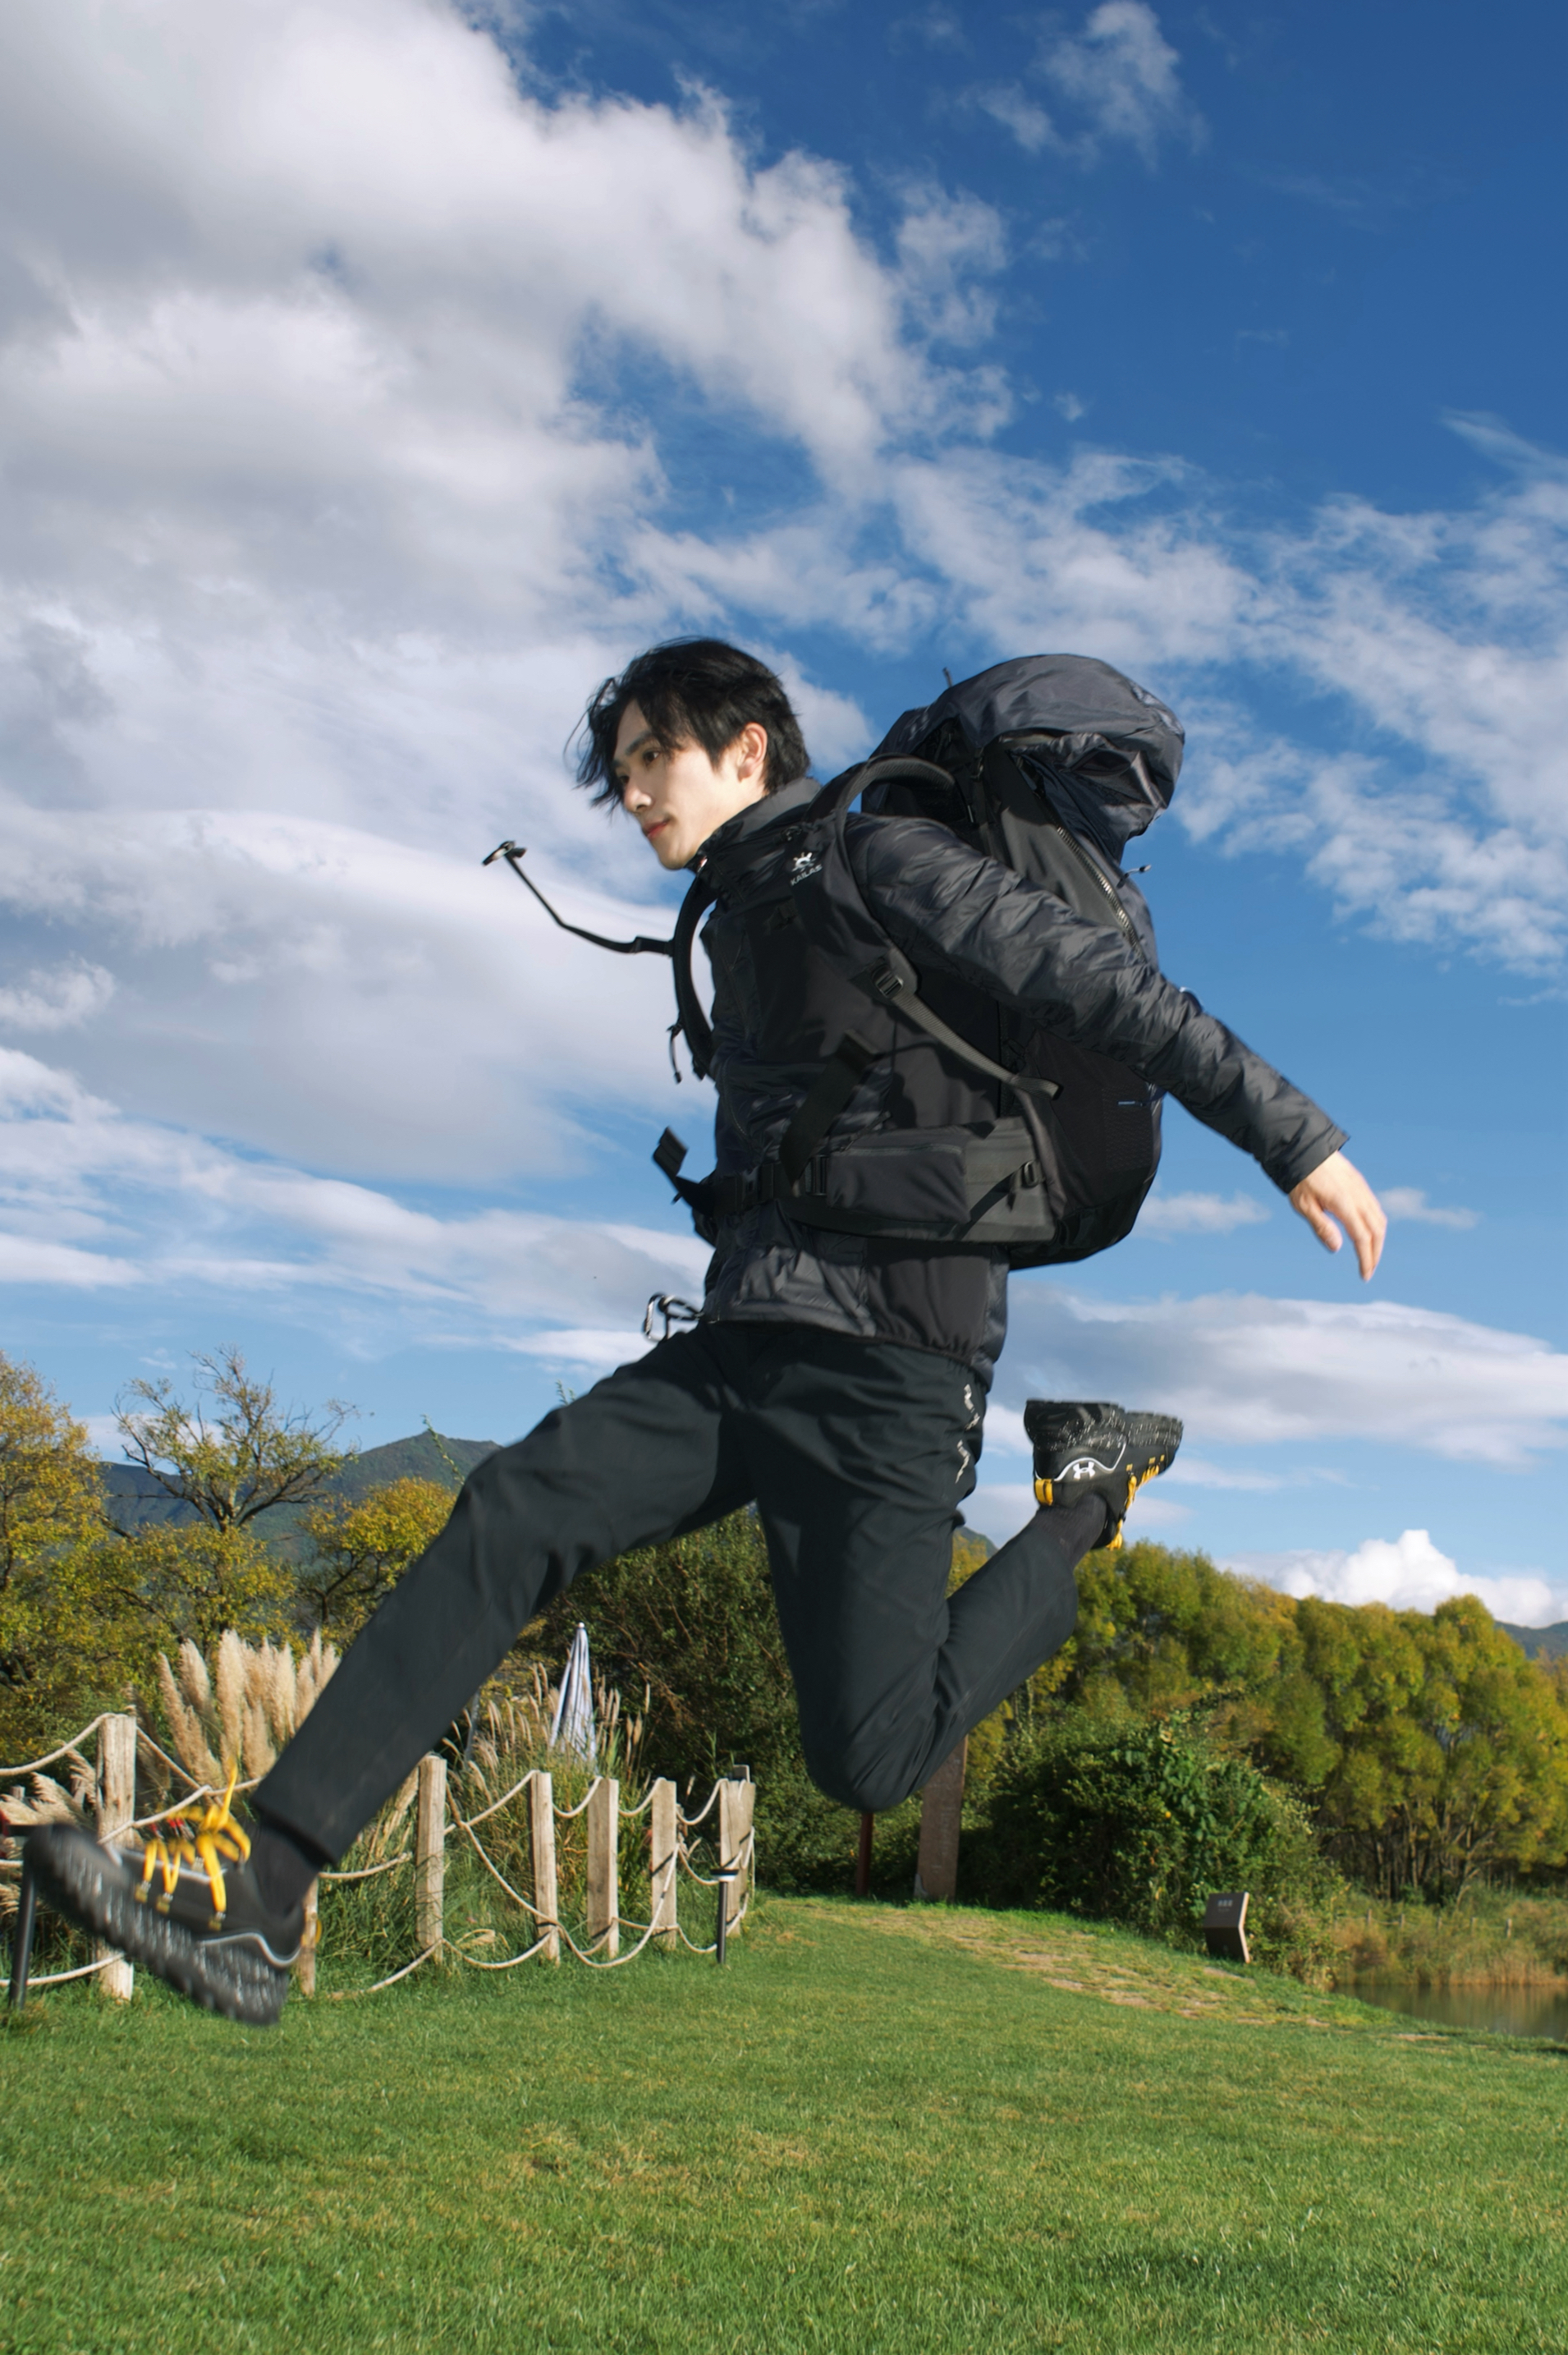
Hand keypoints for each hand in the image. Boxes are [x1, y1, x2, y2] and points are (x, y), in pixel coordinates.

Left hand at [1289, 1149, 1386, 1280]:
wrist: (1303, 1147)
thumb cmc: (1300, 1178)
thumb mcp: (1304, 1205)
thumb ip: (1322, 1227)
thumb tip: (1337, 1248)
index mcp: (1345, 1204)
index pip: (1362, 1238)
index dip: (1365, 1258)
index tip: (1365, 1275)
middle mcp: (1359, 1196)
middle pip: (1377, 1230)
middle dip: (1376, 1252)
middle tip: (1368, 1269)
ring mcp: (1362, 1189)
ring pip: (1379, 1218)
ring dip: (1378, 1239)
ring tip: (1369, 1254)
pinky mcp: (1360, 1183)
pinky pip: (1375, 1208)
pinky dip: (1376, 1225)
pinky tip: (1367, 1232)